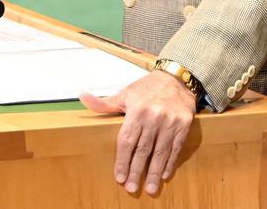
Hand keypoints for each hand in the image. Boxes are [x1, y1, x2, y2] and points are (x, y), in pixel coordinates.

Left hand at [80, 70, 196, 195]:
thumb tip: (83, 97)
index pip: (127, 141)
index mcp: (137, 111)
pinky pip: (175, 148)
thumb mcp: (125, 93)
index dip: (122, 160)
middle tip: (131, 188)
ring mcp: (170, 123)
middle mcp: (154, 118)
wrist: (176, 78)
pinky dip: (170, 163)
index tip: (119, 177)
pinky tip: (164, 174)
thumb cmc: (147, 88)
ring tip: (150, 189)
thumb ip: (105, 103)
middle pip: (143, 150)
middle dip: (136, 171)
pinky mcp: (184, 126)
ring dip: (154, 172)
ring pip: (160, 152)